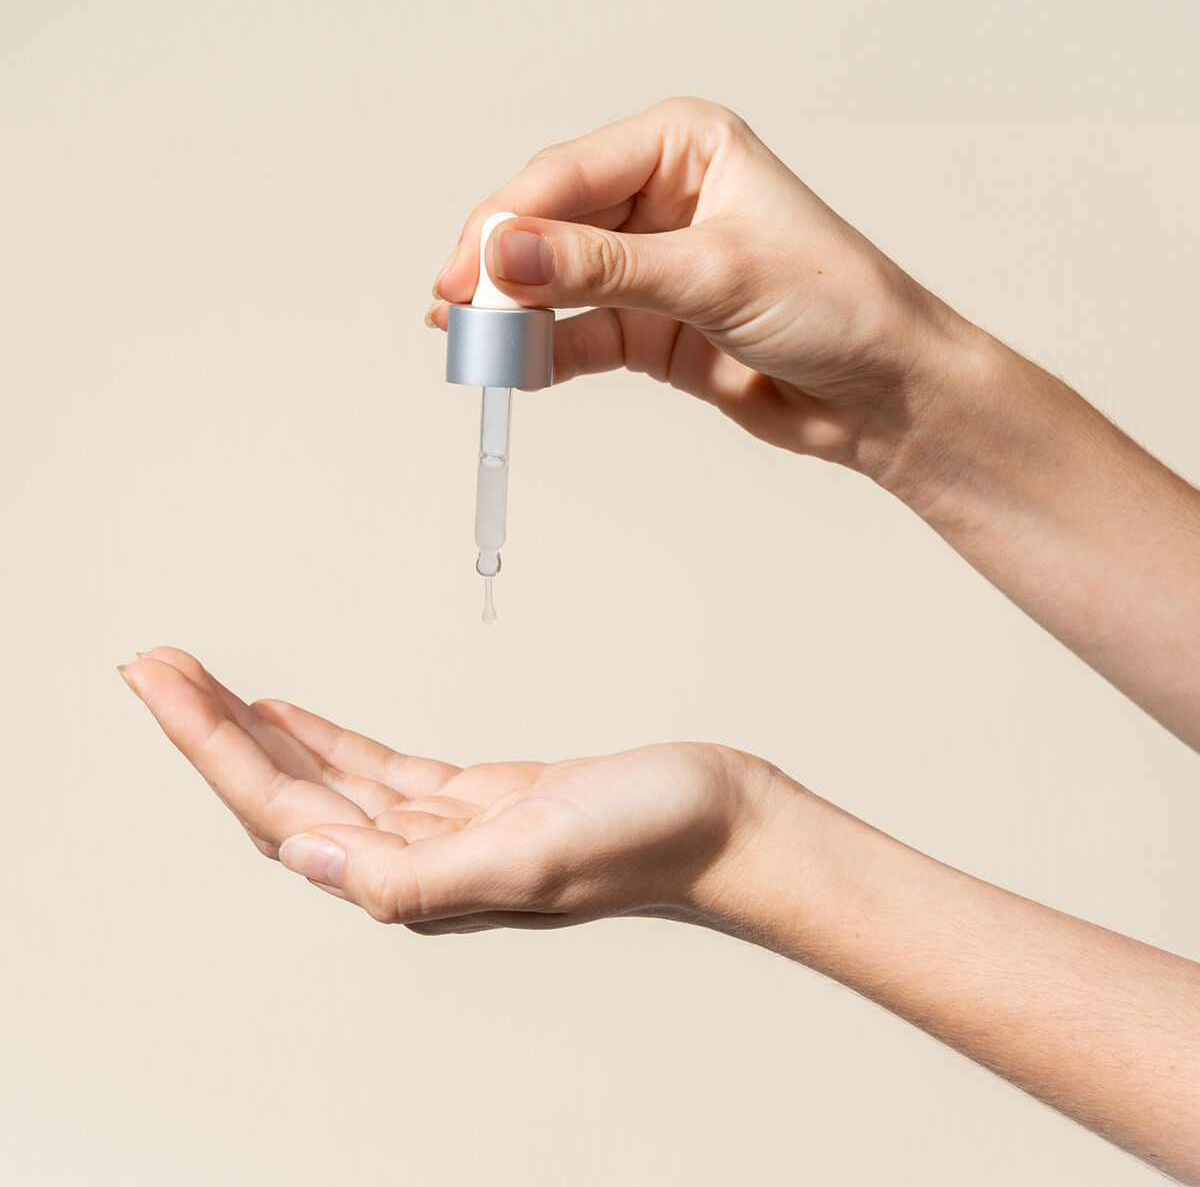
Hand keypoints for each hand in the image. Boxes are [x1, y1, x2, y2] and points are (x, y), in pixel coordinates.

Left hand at [119, 648, 784, 932]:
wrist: (718, 817)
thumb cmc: (647, 834)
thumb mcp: (533, 852)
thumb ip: (414, 874)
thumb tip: (305, 859)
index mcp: (416, 878)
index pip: (282, 813)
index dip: (213, 750)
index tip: (161, 686)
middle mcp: (415, 861)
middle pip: (283, 793)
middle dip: (212, 730)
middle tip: (154, 665)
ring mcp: (441, 830)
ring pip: (320, 778)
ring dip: (256, 730)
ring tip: (200, 682)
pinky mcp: (473, 799)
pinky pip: (373, 769)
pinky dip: (322, 739)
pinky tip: (288, 716)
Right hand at [428, 95, 964, 477]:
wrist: (881, 391)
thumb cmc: (835, 304)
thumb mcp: (714, 275)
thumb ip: (603, 268)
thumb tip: (508, 253)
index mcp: (683, 147)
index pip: (568, 174)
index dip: (507, 223)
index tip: (467, 272)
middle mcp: (661, 199)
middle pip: (550, 225)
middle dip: (502, 269)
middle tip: (459, 312)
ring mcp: (652, 267)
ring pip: (557, 282)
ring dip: (515, 314)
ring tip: (473, 344)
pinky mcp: (651, 327)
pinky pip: (580, 334)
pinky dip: (547, 351)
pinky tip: (516, 367)